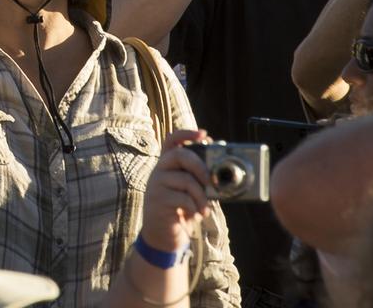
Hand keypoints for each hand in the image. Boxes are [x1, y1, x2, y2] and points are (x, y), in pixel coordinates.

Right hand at [138, 129, 211, 253]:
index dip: (187, 133)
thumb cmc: (180, 211)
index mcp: (167, 164)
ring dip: (201, 196)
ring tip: (205, 208)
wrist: (163, 238)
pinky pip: (183, 199)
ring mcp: (155, 185)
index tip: (203, 134)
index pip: (172, 140)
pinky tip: (195, 215)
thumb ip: (197, 177)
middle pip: (179, 155)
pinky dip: (195, 208)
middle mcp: (158, 170)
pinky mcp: (157, 201)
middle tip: (211, 181)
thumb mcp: (188, 191)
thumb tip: (217, 164)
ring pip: (185, 180)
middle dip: (200, 166)